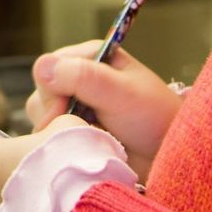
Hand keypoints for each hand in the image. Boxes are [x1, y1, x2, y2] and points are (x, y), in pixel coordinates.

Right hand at [27, 41, 179, 181]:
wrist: (170, 154)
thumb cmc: (154, 118)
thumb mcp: (121, 93)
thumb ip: (83, 77)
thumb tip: (43, 67)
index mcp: (90, 57)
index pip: (46, 67)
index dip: (53, 92)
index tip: (70, 112)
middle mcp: (78, 79)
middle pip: (41, 94)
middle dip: (57, 115)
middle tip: (86, 129)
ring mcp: (76, 106)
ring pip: (42, 118)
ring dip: (61, 132)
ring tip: (91, 139)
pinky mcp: (76, 130)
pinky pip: (51, 136)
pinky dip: (63, 144)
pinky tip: (85, 148)